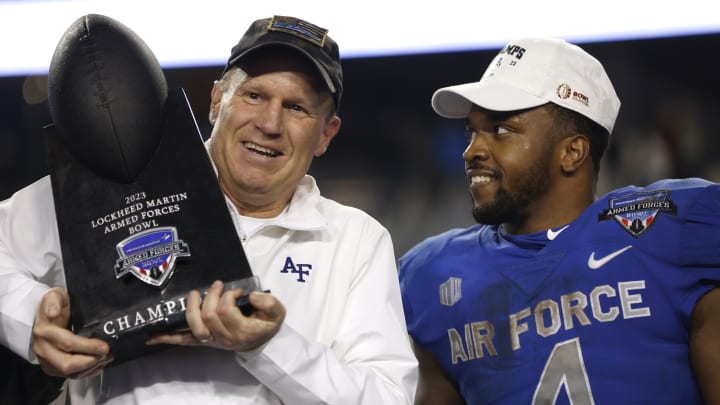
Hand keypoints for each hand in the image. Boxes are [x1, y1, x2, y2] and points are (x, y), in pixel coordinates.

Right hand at [32, 288, 111, 377]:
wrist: (45, 315)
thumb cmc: (54, 305)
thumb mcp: (54, 296)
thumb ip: (53, 301)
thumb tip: (53, 311)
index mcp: (44, 331)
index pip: (67, 343)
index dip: (87, 347)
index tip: (104, 346)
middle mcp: (43, 348)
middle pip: (66, 364)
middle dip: (90, 361)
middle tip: (107, 354)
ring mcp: (46, 360)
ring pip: (68, 373)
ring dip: (90, 368)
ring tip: (106, 358)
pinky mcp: (52, 367)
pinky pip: (69, 376)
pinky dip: (86, 373)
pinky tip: (98, 365)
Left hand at [147, 280, 285, 351]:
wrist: (263, 342)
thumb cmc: (267, 324)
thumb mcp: (278, 311)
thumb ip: (268, 301)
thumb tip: (250, 295)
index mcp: (242, 331)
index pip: (226, 310)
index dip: (228, 296)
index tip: (237, 290)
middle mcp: (225, 338)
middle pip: (208, 315)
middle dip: (211, 295)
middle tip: (218, 284)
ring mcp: (212, 342)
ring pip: (194, 326)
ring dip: (191, 307)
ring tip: (195, 294)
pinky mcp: (204, 341)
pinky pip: (184, 342)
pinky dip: (168, 339)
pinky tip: (151, 336)